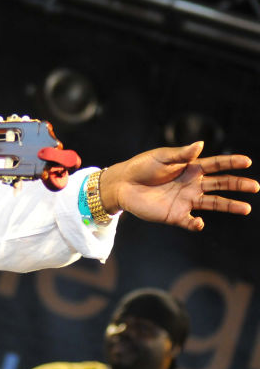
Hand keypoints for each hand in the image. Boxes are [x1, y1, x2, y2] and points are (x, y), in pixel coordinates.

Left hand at [100, 142, 255, 230]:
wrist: (122, 184)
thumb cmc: (141, 167)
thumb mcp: (160, 157)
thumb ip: (180, 154)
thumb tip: (201, 144)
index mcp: (190, 168)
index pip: (215, 165)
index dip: (231, 163)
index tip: (247, 161)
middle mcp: (192, 184)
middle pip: (220, 184)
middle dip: (238, 185)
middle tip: (255, 186)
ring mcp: (186, 200)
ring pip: (213, 203)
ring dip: (229, 205)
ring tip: (246, 208)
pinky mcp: (175, 215)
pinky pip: (190, 221)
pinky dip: (195, 224)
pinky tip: (198, 222)